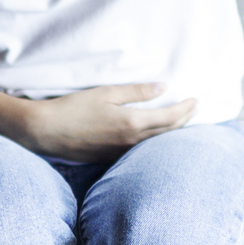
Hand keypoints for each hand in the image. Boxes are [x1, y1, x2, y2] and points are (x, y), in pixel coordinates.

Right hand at [0, 82, 197, 162]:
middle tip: (196, 108)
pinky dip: (156, 139)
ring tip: (182, 119)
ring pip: (156, 143)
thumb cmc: (73, 108)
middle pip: (168, 132)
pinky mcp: (112, 157)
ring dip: (172, 131)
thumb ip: (136, 92)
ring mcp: (122, 153)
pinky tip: (156, 133)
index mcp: (132, 123)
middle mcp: (131, 142)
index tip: (197, 99)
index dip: (187, 109)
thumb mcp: (106, 92)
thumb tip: (163, 87)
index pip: (170, 118)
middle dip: (185, 119)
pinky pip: (142, 148)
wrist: (46, 132)